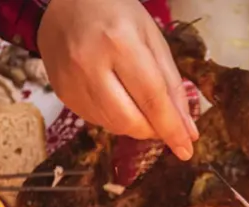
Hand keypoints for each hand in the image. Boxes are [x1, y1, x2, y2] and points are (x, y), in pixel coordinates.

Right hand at [38, 0, 197, 159]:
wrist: (65, 4)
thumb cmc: (115, 13)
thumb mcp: (152, 38)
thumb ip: (171, 84)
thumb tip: (187, 130)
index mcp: (119, 43)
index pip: (151, 98)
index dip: (171, 129)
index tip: (186, 149)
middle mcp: (90, 64)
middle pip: (129, 120)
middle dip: (153, 131)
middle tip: (165, 126)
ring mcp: (71, 80)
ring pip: (111, 125)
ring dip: (135, 126)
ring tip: (141, 106)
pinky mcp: (62, 92)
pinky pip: (95, 121)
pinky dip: (114, 120)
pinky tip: (119, 100)